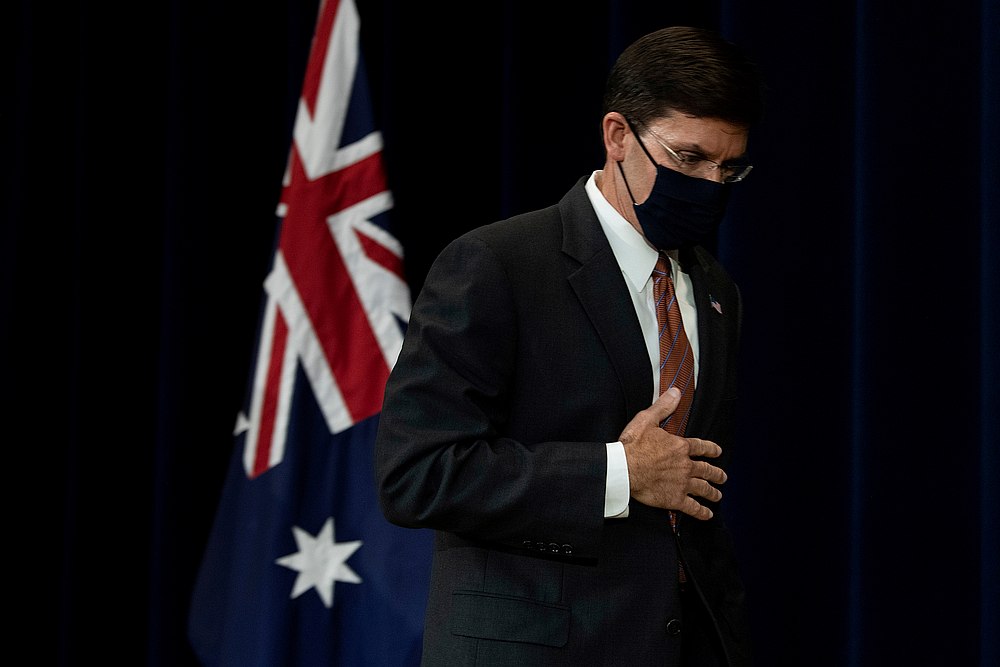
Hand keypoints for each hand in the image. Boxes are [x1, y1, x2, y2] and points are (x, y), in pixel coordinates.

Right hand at [618, 388, 726, 519]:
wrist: (623, 469)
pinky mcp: (674, 499)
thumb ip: (663, 407)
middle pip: (706, 470)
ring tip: (718, 495)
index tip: (718, 452)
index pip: (701, 447)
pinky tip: (707, 514)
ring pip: (703, 488)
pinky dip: (701, 512)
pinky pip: (692, 507)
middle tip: (723, 477)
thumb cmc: (632, 445)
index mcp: (680, 447)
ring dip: (713, 492)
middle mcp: (685, 466)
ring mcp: (682, 483)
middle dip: (717, 474)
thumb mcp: (647, 419)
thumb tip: (676, 392)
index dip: (712, 449)